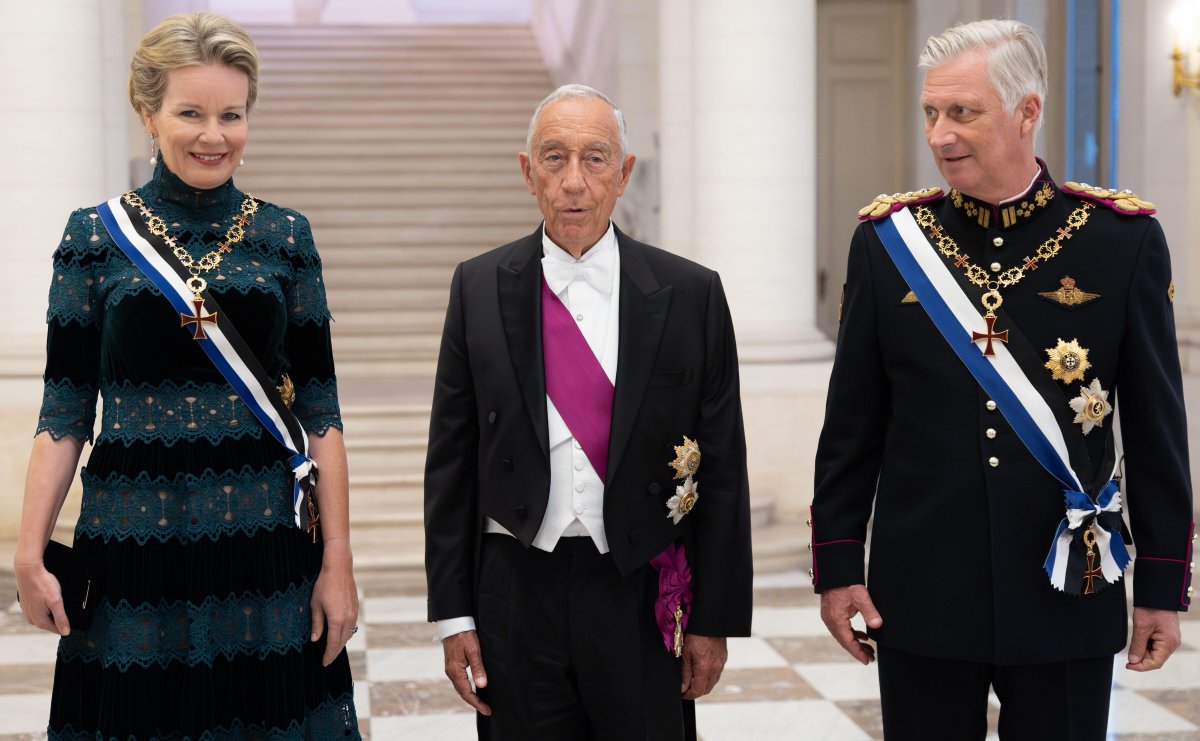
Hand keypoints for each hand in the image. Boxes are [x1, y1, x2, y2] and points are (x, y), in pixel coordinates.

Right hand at [14, 561, 69, 635]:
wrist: (29, 571)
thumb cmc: (42, 584)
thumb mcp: (56, 601)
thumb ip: (61, 618)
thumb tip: (66, 632)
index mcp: (39, 621)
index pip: (57, 629)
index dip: (66, 624)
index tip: (73, 617)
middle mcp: (31, 619)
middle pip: (51, 623)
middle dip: (59, 616)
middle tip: (63, 604)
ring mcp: (28, 612)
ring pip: (46, 616)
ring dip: (52, 610)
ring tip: (55, 599)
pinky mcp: (27, 605)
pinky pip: (40, 609)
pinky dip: (46, 605)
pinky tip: (48, 597)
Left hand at [309, 541, 358, 665]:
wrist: (339, 568)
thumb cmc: (324, 585)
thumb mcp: (315, 605)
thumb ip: (316, 624)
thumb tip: (315, 639)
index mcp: (337, 619)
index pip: (332, 643)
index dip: (328, 654)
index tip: (324, 663)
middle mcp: (348, 618)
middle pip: (342, 641)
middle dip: (335, 652)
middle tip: (328, 660)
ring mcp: (354, 613)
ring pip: (349, 634)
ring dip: (341, 643)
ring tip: (333, 649)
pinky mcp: (356, 607)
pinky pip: (352, 625)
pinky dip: (346, 633)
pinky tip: (340, 634)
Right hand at [443, 630, 490, 714]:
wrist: (454, 624)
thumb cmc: (464, 635)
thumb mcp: (474, 651)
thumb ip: (478, 668)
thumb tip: (482, 685)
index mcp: (455, 671)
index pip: (466, 693)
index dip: (477, 703)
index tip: (487, 710)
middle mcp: (451, 672)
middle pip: (463, 693)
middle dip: (475, 702)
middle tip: (487, 709)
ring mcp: (451, 669)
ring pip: (461, 688)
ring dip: (471, 696)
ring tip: (482, 702)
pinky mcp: (453, 665)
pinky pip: (460, 681)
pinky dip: (467, 688)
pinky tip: (474, 689)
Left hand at [681, 634, 726, 699]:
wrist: (710, 621)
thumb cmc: (696, 635)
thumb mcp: (685, 654)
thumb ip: (685, 673)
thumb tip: (683, 687)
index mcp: (705, 669)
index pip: (697, 691)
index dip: (688, 695)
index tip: (682, 694)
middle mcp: (715, 669)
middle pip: (706, 689)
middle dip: (695, 692)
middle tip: (685, 690)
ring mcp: (721, 664)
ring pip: (713, 682)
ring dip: (703, 685)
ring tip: (692, 682)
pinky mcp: (723, 658)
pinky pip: (717, 674)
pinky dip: (709, 677)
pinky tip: (702, 672)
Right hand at [820, 584, 881, 664]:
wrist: (834, 572)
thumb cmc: (846, 583)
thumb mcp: (861, 597)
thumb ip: (870, 612)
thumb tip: (878, 625)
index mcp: (837, 620)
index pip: (848, 642)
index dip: (858, 653)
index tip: (867, 661)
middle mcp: (830, 621)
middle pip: (844, 641)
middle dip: (858, 650)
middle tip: (871, 657)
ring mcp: (829, 617)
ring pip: (843, 635)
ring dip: (855, 642)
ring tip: (869, 648)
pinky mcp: (831, 613)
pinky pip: (841, 628)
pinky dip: (852, 633)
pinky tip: (862, 635)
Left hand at [1125, 607, 1180, 671]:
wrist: (1157, 594)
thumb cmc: (1151, 608)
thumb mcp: (1141, 627)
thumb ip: (1137, 645)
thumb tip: (1133, 661)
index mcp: (1169, 643)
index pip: (1156, 663)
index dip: (1141, 667)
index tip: (1128, 665)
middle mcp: (1172, 644)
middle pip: (1155, 659)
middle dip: (1141, 658)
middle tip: (1128, 653)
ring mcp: (1170, 640)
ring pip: (1155, 653)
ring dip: (1143, 651)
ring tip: (1135, 640)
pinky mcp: (1166, 636)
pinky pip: (1156, 646)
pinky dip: (1146, 645)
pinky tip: (1139, 638)